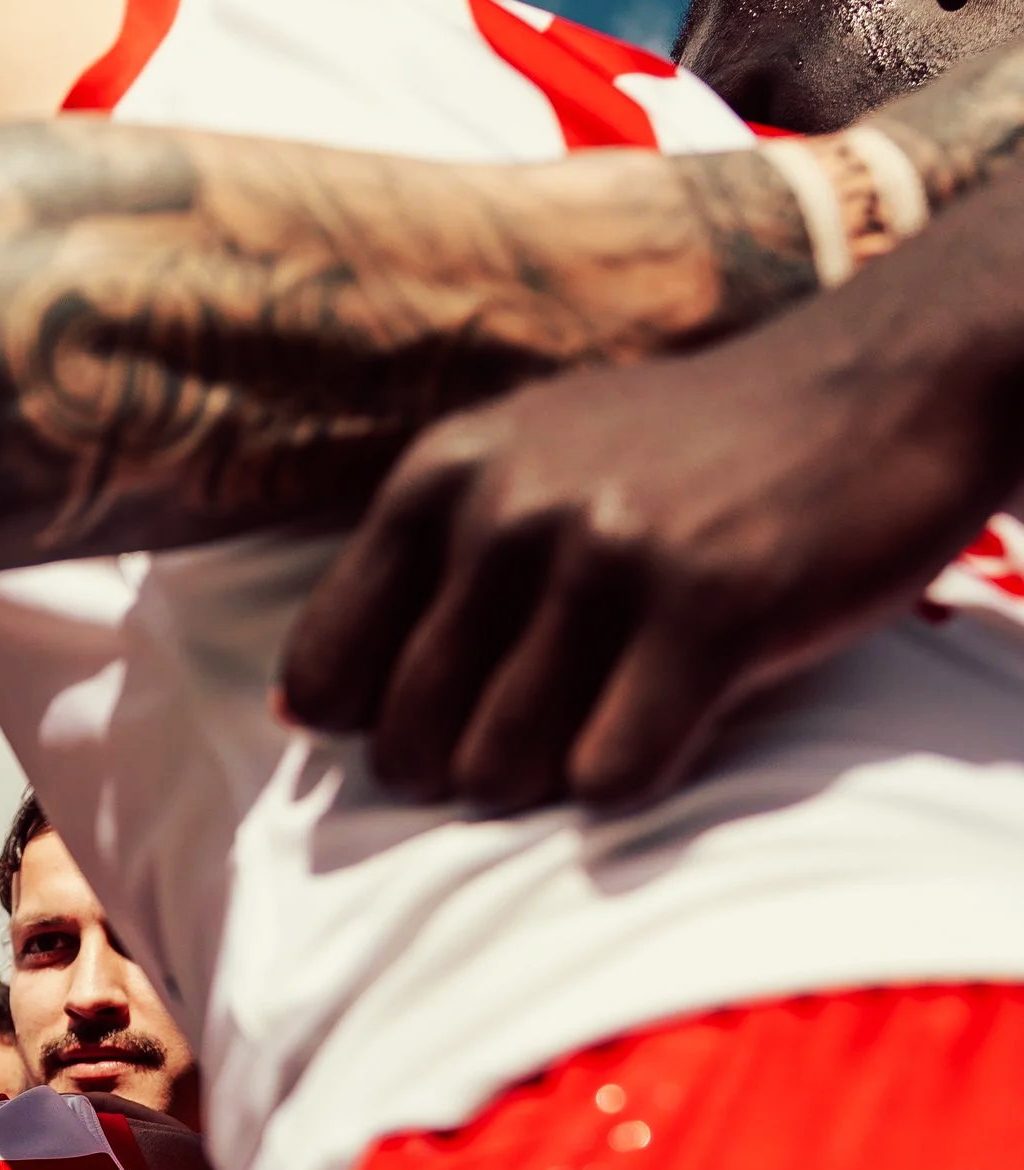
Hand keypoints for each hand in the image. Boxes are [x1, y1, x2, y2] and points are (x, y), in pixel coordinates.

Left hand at [277, 283, 1013, 810]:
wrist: (878, 387)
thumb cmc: (689, 451)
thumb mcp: (524, 461)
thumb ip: (414, 570)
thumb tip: (292, 715)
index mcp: (443, 476)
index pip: (324, 670)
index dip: (371, 728)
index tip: (440, 721)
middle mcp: (509, 510)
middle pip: (410, 741)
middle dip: (463, 770)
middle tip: (541, 736)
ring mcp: (608, 557)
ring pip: (501, 770)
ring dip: (549, 783)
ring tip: (609, 723)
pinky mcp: (708, 611)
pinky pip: (611, 775)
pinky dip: (635, 778)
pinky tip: (675, 723)